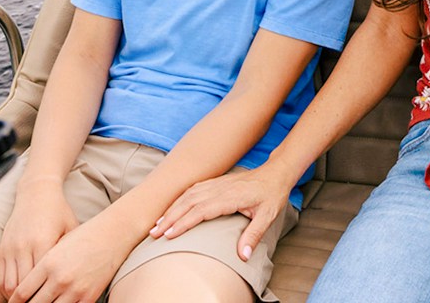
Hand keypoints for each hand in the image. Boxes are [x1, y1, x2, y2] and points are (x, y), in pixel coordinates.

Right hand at [0, 182, 77, 298]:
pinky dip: (6, 290)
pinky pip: (0, 277)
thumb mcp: (71, 229)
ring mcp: (10, 248)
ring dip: (16, 299)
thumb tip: (73, 278)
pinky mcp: (2, 248)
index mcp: (43, 243)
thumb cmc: (59, 212)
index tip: (52, 302)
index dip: (45, 295)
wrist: (37, 192)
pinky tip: (16, 296)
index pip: (41, 280)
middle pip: (22, 287)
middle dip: (30, 301)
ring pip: (8, 285)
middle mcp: (24, 247)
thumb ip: (69, 253)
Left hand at [7, 214, 128, 302]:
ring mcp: (75, 289)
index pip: (22, 293)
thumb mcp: (56, 247)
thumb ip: (40, 267)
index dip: (14, 302)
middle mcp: (60, 278)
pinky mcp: (89, 296)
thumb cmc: (82, 237)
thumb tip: (23, 287)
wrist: (113, 234)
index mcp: (48, 264)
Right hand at [150, 163, 294, 261]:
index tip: (169, 234)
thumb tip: (242, 256)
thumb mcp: (268, 216)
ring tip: (158, 224)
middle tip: (154, 233)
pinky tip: (171, 210)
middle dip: (170, 218)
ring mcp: (216, 183)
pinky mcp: (216, 182)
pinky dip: (179, 200)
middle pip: (189, 202)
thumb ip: (253, 236)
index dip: (184, 222)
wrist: (275, 173)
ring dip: (171, 209)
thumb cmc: (271, 195)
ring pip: (188, 195)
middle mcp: (220, 188)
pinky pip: (193, 190)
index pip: (201, 210)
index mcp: (230, 197)